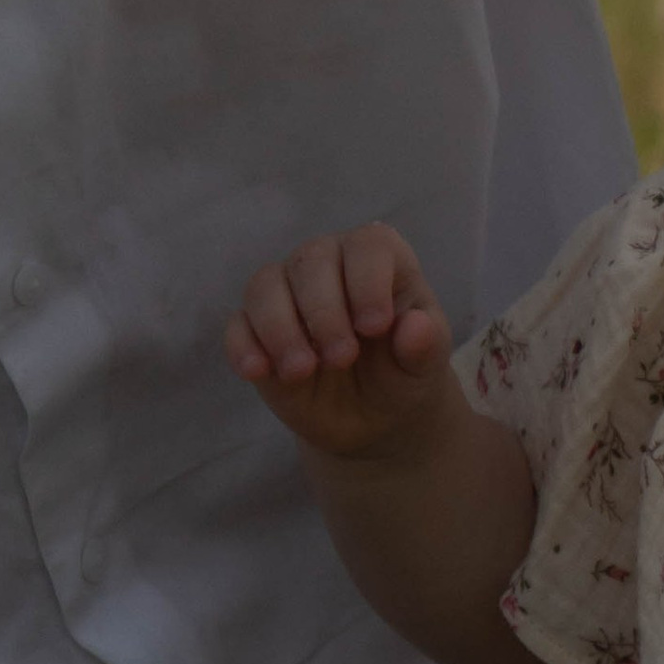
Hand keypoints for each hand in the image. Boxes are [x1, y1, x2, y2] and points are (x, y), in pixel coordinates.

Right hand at [226, 225, 457, 458]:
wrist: (373, 418)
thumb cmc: (403, 373)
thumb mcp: (425, 366)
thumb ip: (426, 345)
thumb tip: (417, 326)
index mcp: (378, 260)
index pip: (367, 245)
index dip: (367, 281)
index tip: (375, 327)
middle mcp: (328, 263)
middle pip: (310, 260)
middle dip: (323, 311)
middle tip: (342, 358)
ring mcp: (287, 293)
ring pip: (265, 285)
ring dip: (279, 328)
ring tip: (302, 371)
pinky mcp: (255, 329)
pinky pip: (237, 324)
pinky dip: (243, 346)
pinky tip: (259, 372)